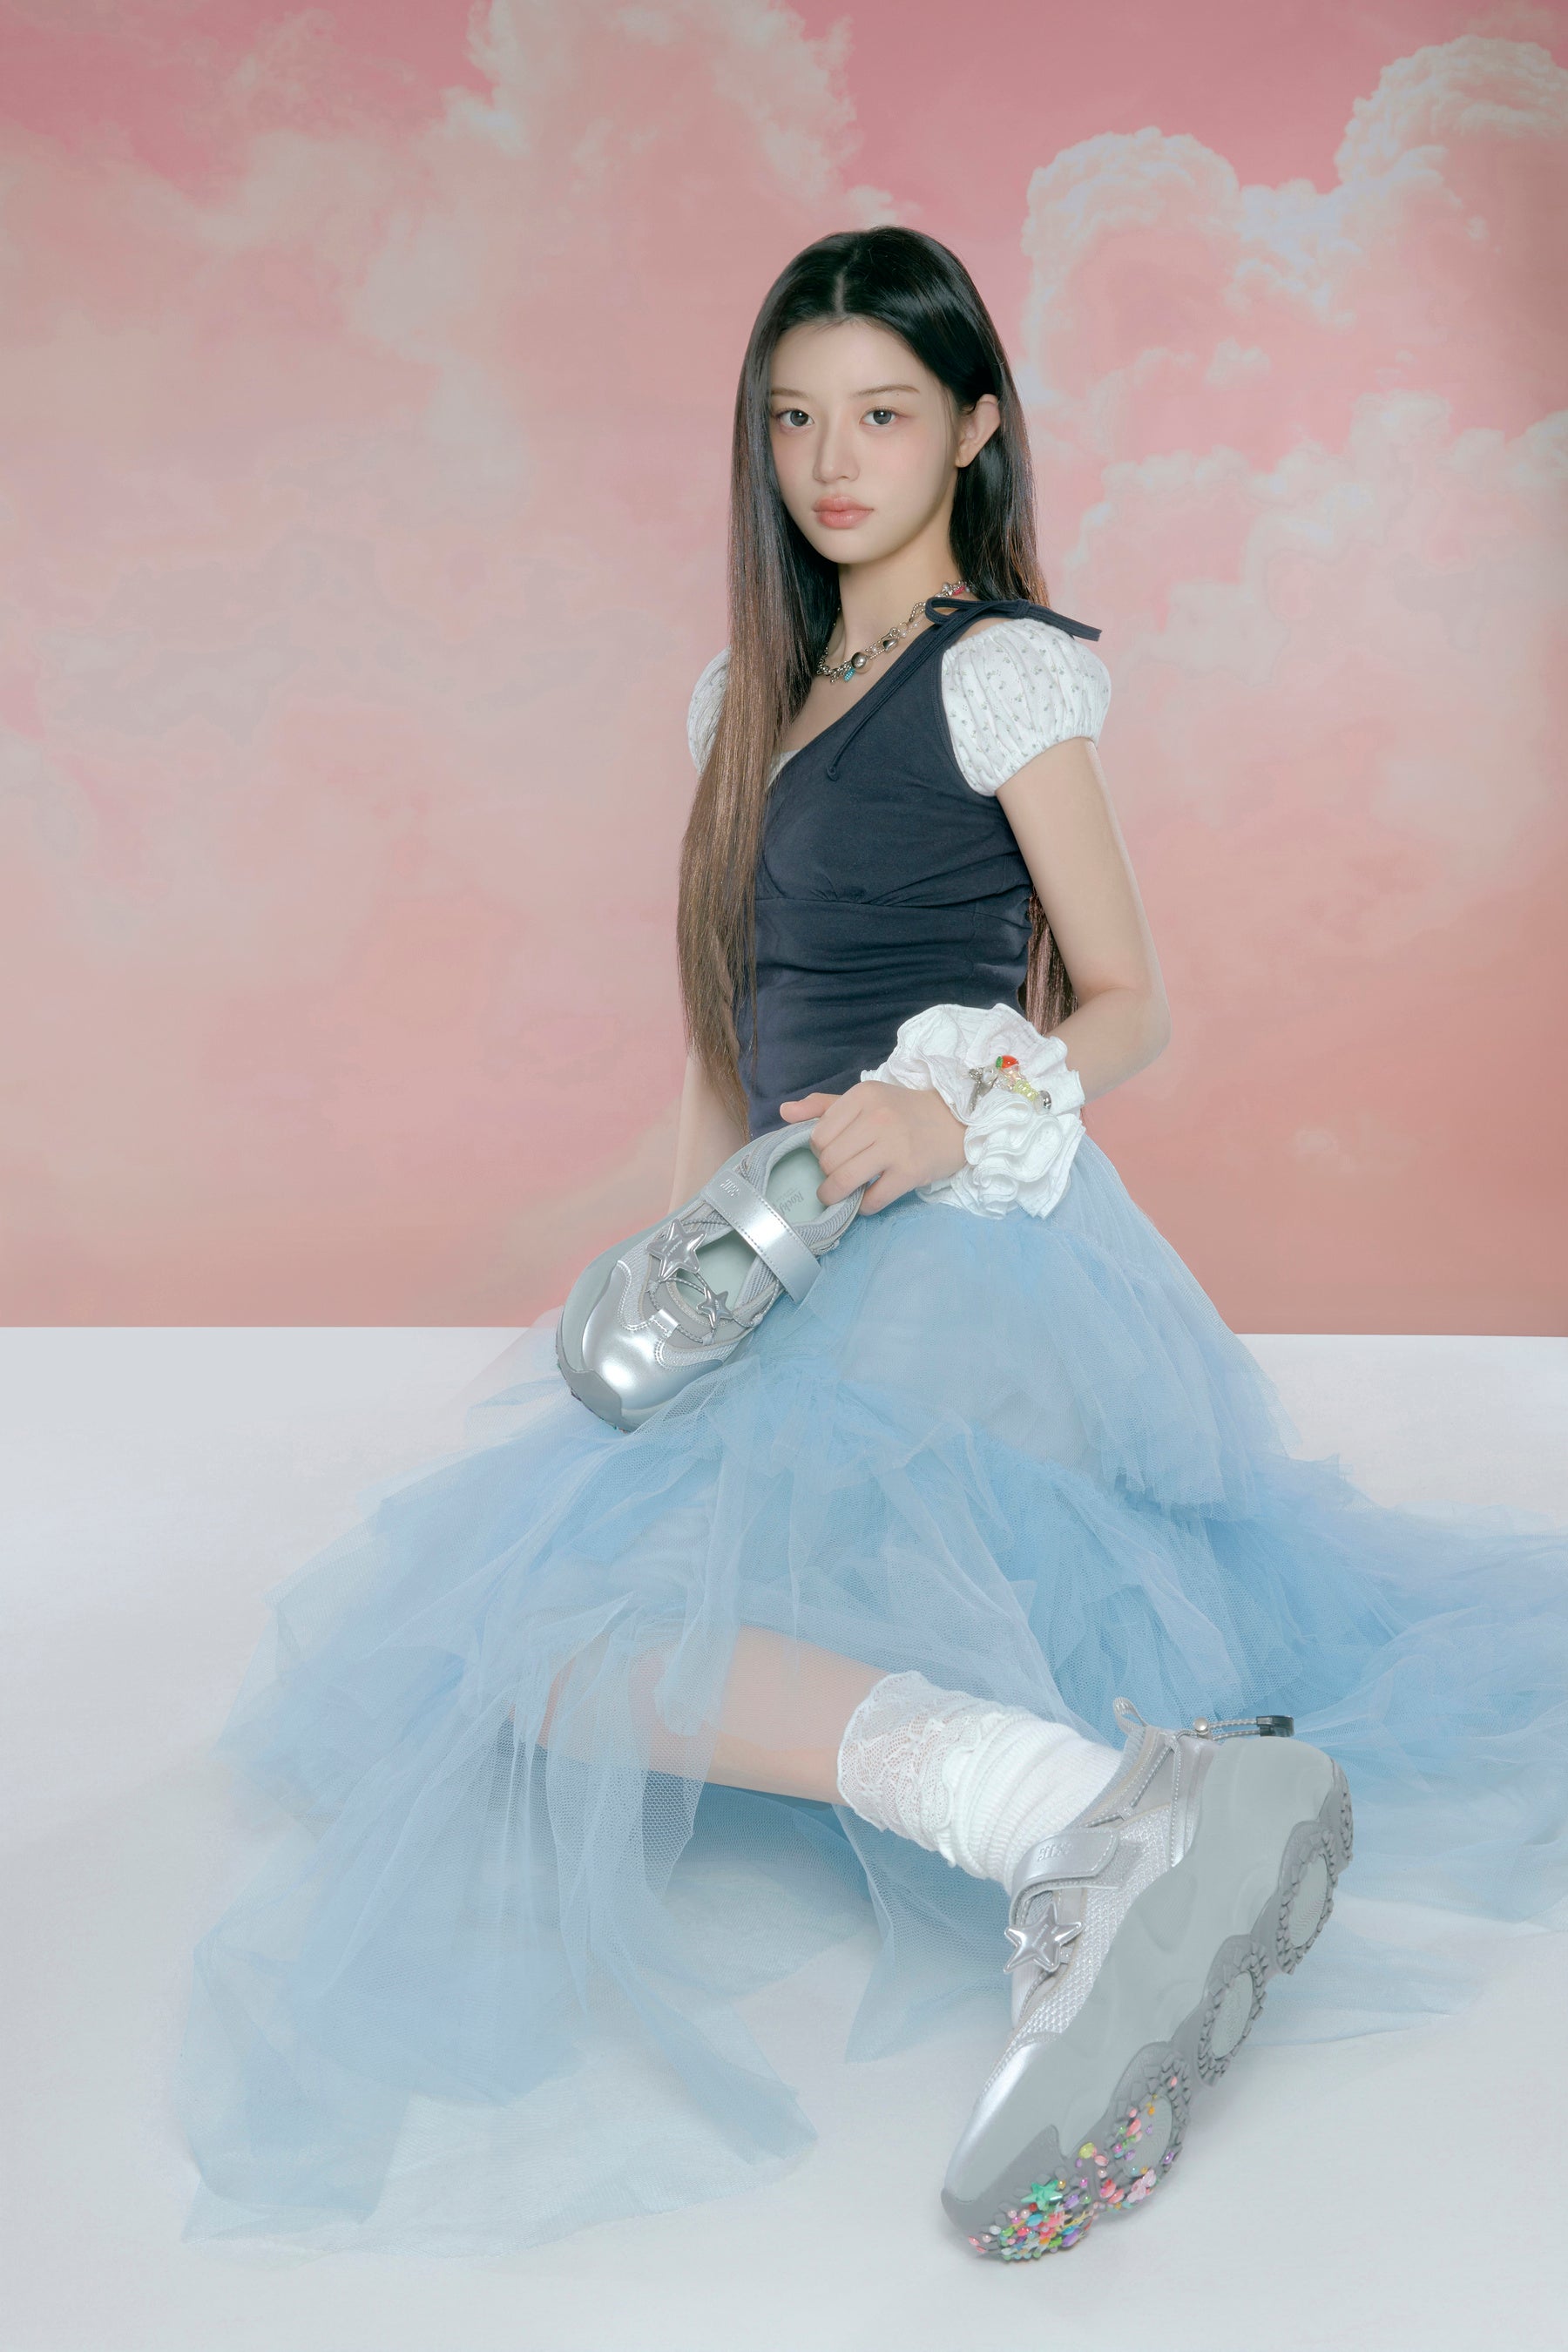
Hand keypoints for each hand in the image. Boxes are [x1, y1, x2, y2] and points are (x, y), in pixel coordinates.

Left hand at [777, 1079, 967, 1213]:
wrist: (956, 1121)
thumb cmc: (903, 1111)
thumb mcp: (865, 1099)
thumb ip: (823, 1106)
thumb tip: (784, 1112)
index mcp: (862, 1097)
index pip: (818, 1135)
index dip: (818, 1152)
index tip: (830, 1155)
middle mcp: (878, 1118)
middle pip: (828, 1160)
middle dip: (826, 1174)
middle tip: (836, 1175)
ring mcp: (895, 1146)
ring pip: (844, 1180)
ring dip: (836, 1194)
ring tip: (838, 1195)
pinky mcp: (910, 1172)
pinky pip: (873, 1200)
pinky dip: (863, 1206)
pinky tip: (866, 1200)